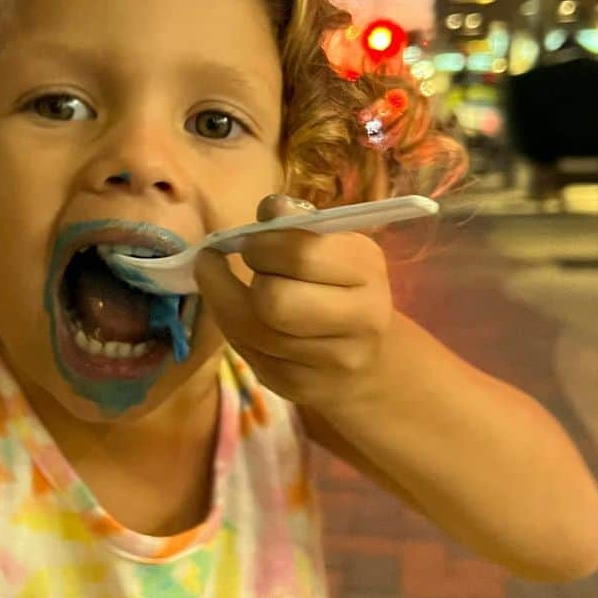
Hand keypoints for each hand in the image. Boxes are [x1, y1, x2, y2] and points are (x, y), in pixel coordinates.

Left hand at [193, 193, 395, 412]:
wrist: (369, 359)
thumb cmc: (341, 285)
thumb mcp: (333, 245)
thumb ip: (298, 223)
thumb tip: (271, 207)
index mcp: (367, 269)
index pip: (300, 254)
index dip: (261, 246)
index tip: (252, 243)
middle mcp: (360, 319)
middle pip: (273, 301)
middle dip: (245, 281)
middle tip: (246, 271)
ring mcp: (332, 361)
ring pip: (250, 331)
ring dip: (228, 305)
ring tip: (231, 289)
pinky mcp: (301, 389)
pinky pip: (248, 355)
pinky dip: (236, 333)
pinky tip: (246, 319)